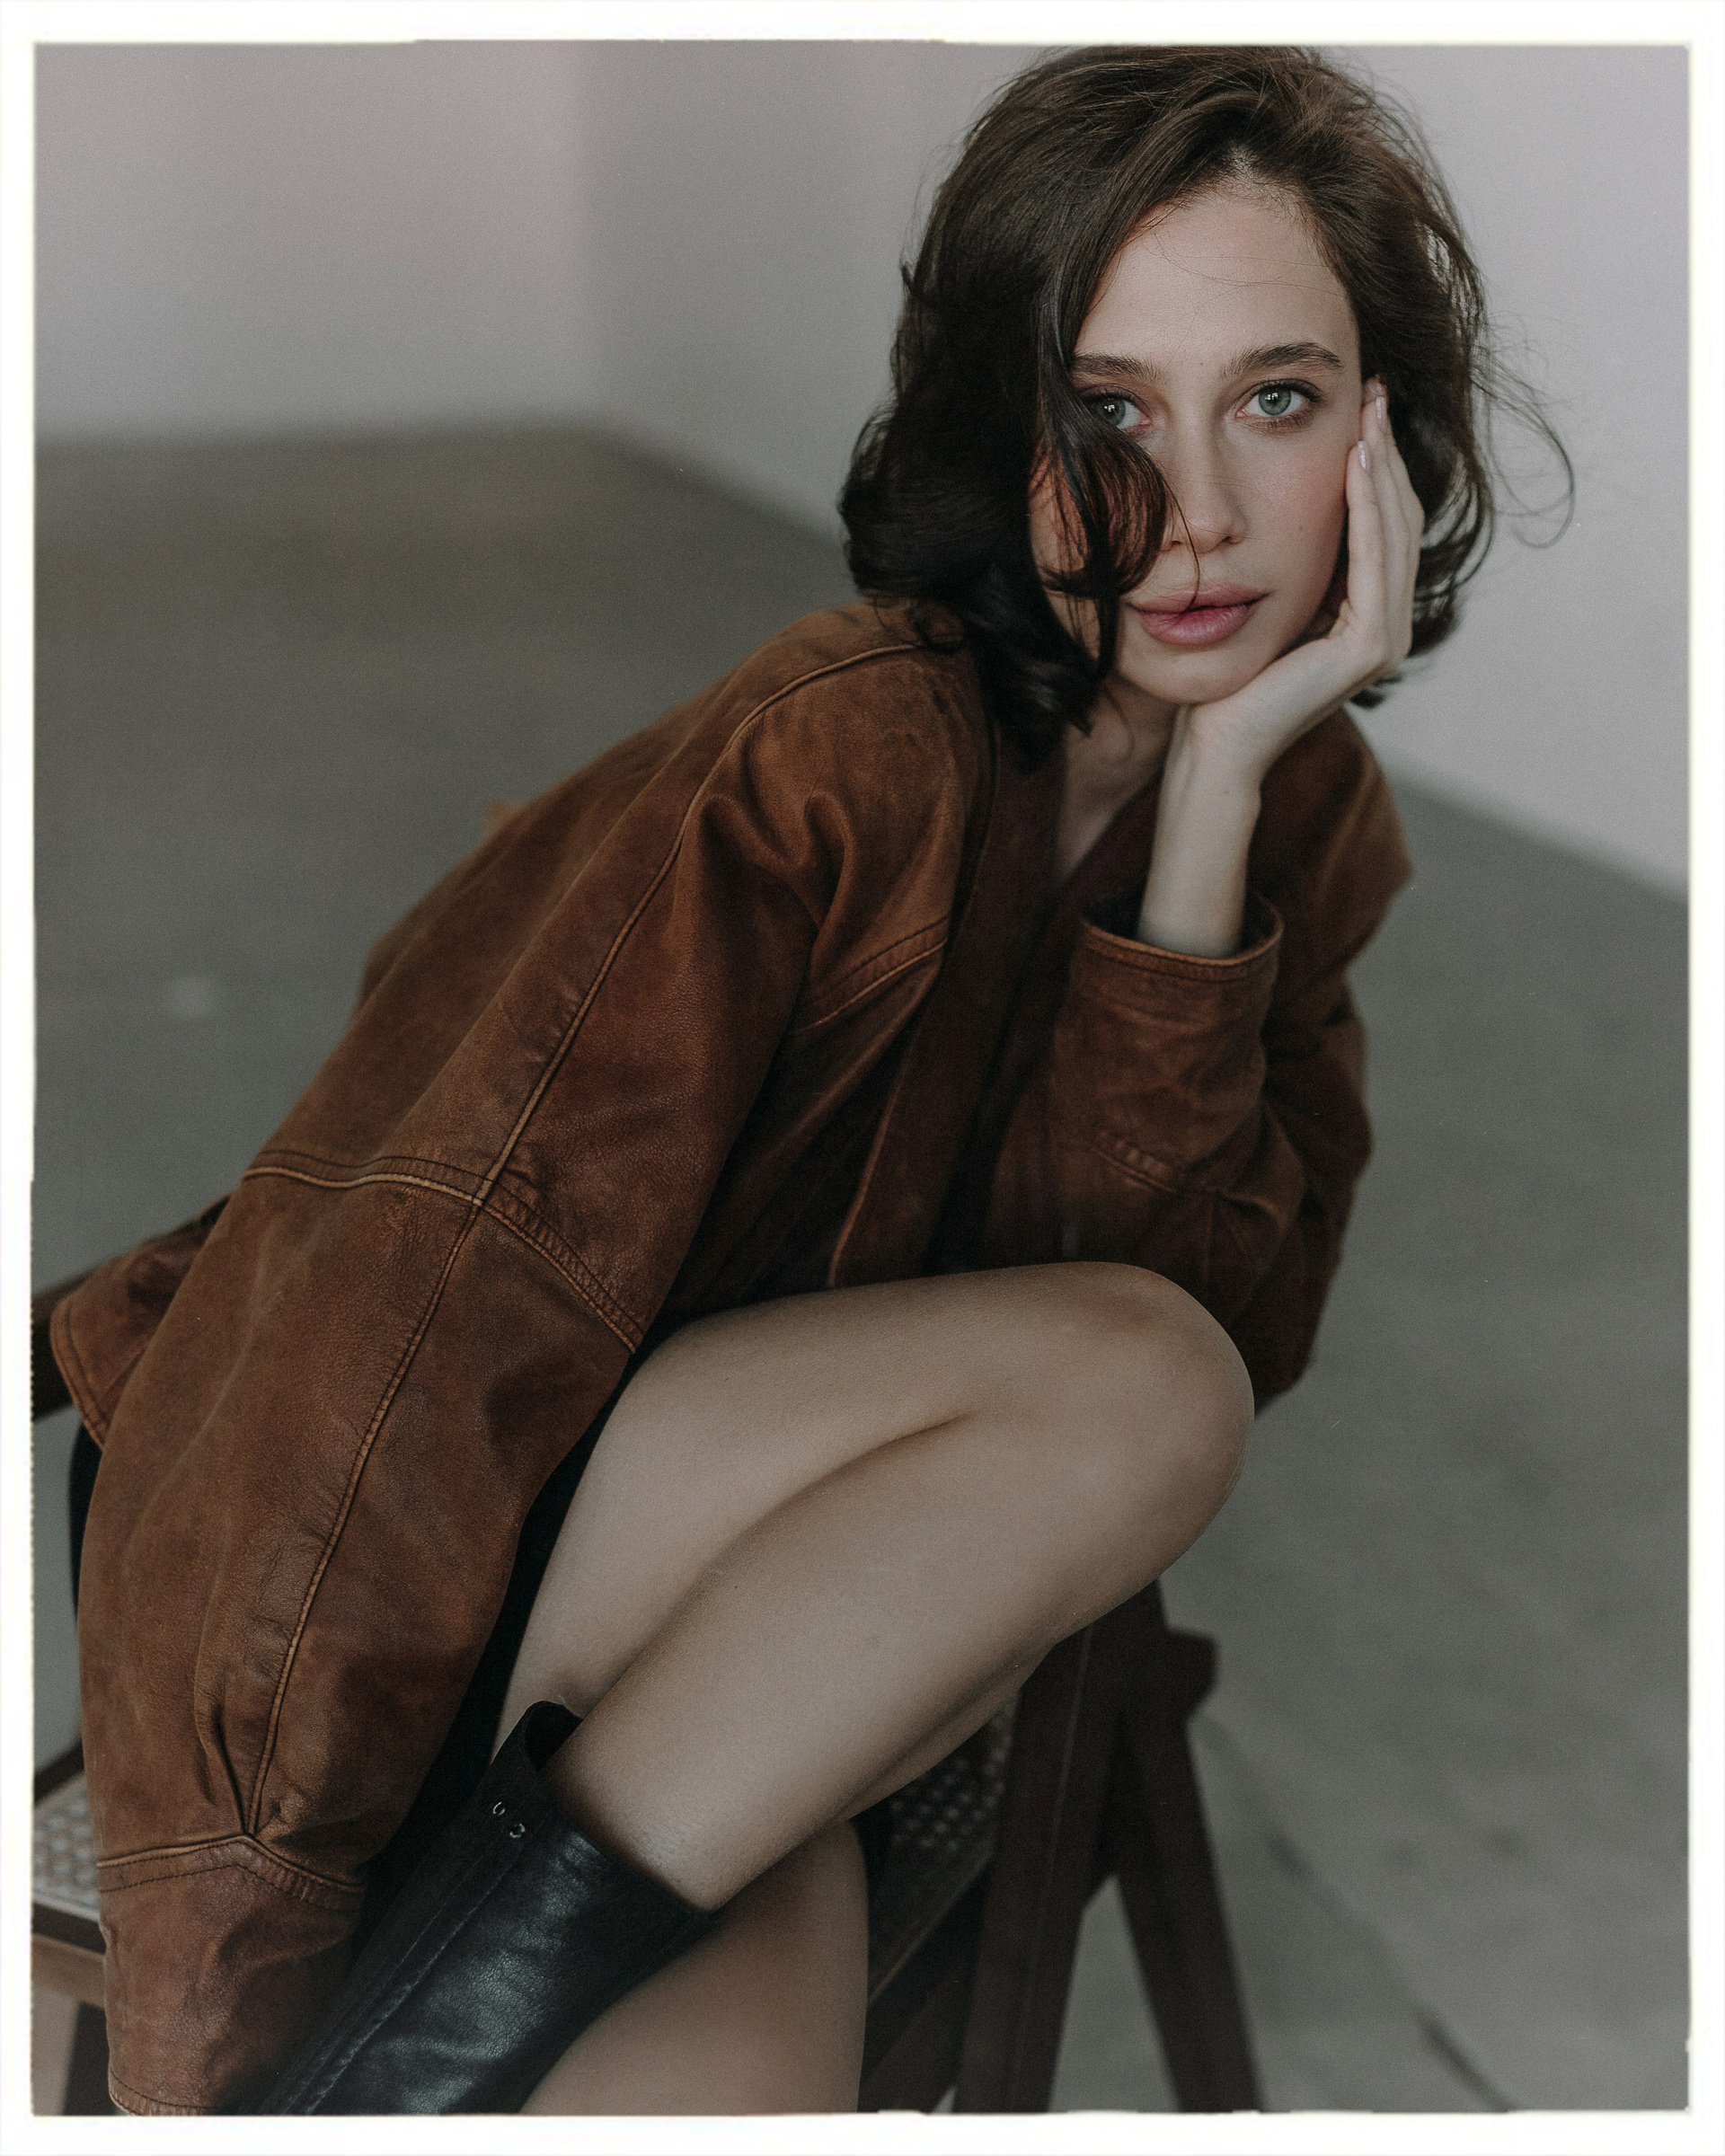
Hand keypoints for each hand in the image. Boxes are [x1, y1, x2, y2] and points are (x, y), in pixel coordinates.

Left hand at [1176, 380, 1422, 786]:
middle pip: (1399, 520)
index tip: (1366, 409)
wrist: (1216, 741)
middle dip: (1388, 453)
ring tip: (1370, 415)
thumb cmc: (1230, 676)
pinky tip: (1356, 465)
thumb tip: (1297, 500)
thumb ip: (1300, 562)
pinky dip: (1366, 510)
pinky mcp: (1369, 648)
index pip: (1384, 526)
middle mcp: (1388, 627)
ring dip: (1382, 470)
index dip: (1379, 467)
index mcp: (1369, 615)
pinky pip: (1373, 562)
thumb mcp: (1272, 600)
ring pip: (1393, 534)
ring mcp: (1385, 640)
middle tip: (1376, 391)